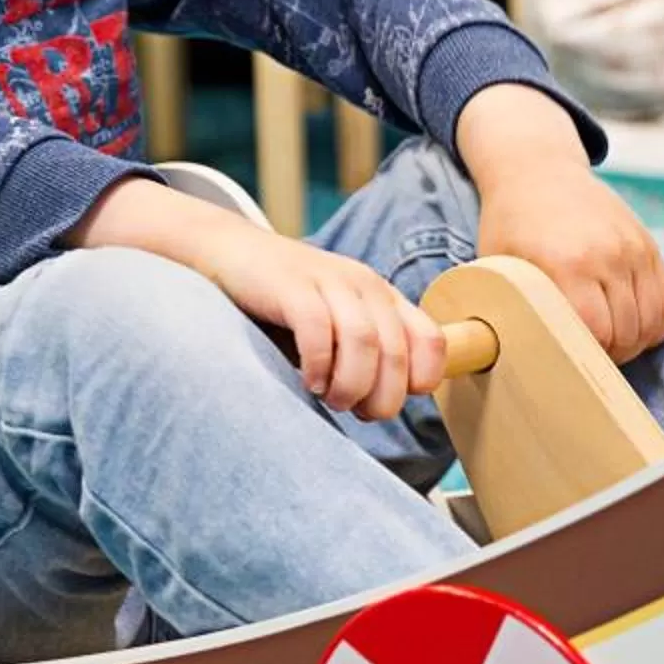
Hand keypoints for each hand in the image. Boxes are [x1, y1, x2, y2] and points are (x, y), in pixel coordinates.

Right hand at [195, 230, 449, 421]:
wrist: (232, 253)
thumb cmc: (284, 305)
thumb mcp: (336, 326)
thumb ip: (363, 357)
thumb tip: (378, 407)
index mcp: (384, 297)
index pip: (431, 340)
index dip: (417, 380)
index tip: (385, 399)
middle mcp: (365, 285)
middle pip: (396, 350)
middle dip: (380, 396)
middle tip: (354, 411)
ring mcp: (329, 281)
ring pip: (364, 341)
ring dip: (351, 384)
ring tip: (331, 399)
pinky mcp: (292, 285)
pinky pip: (318, 329)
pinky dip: (318, 364)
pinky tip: (308, 380)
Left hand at [454, 83, 663, 362]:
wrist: (537, 169)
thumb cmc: (509, 223)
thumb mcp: (493, 264)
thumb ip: (501, 308)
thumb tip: (494, 356)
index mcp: (564, 263)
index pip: (594, 332)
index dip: (585, 358)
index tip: (569, 363)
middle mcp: (606, 254)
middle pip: (626, 332)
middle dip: (610, 356)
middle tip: (588, 360)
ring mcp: (632, 247)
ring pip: (652, 320)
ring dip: (635, 343)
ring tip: (610, 347)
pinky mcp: (648, 244)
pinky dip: (655, 324)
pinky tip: (633, 329)